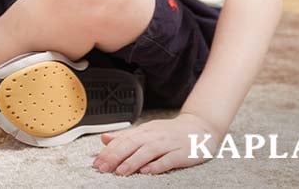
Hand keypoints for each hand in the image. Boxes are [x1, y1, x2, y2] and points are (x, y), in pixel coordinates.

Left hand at [93, 113, 221, 175]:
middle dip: (116, 156)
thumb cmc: (171, 132)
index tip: (97, 162)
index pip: (123, 140)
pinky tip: (147, 171)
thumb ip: (125, 136)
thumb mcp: (147, 131)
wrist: (201, 127)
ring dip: (133, 161)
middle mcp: (155, 135)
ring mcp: (169, 143)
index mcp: (145, 131)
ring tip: (121, 171)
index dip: (109, 151)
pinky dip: (157, 165)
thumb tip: (104, 138)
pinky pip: (169, 159)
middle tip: (104, 167)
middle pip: (133, 144)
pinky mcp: (183, 153)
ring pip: (148, 151)